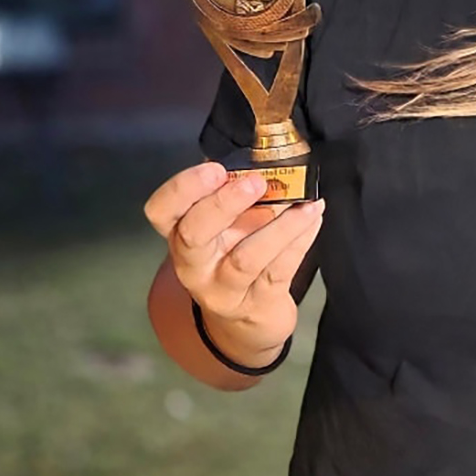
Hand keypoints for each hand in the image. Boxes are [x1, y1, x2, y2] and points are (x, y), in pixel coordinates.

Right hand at [144, 161, 324, 365]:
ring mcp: (223, 290)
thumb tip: (266, 156)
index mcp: (180, 234)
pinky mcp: (257, 304)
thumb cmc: (235, 254)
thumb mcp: (226, 225)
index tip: (216, 169)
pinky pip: (279, 270)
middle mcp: (194, 264)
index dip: (183, 188)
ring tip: (305, 204)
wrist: (248, 318)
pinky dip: (300, 240)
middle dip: (224, 204)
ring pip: (245, 259)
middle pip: (194, 235)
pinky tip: (313, 217)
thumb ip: (235, 191)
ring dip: (278, 227)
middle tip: (255, 183)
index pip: (161, 210)